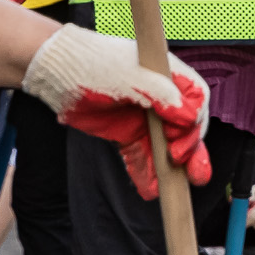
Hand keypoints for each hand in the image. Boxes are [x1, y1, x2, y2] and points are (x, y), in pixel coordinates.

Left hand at [22, 24, 210, 197]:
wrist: (57, 74)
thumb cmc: (95, 64)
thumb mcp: (129, 76)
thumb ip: (162, 95)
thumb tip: (191, 118)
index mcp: (168, 77)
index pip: (196, 100)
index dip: (194, 122)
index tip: (179, 136)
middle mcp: (161, 98)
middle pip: (187, 128)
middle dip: (191, 151)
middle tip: (193, 173)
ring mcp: (144, 119)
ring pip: (167, 148)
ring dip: (172, 169)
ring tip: (174, 189)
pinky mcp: (127, 135)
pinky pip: (142, 157)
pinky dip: (146, 174)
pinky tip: (150, 190)